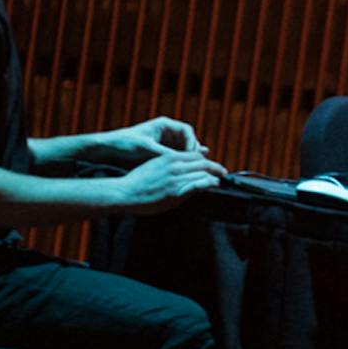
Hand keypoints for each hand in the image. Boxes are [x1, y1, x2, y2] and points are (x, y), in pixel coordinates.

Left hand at [102, 116, 206, 166]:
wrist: (107, 150)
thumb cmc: (125, 145)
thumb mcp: (148, 149)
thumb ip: (167, 155)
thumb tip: (185, 161)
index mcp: (164, 125)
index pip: (187, 131)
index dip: (193, 143)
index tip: (194, 156)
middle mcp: (166, 132)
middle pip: (187, 142)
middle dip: (193, 154)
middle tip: (197, 166)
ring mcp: (163, 143)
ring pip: (182, 152)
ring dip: (188, 161)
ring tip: (194, 172)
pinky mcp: (159, 153)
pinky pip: (174, 159)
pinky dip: (179, 166)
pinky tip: (182, 176)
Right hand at [111, 147, 227, 213]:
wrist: (124, 193)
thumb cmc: (136, 183)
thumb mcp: (152, 167)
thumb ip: (167, 165)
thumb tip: (178, 168)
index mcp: (168, 157)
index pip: (194, 155)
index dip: (205, 160)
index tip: (211, 166)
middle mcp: (174, 165)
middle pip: (201, 162)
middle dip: (214, 166)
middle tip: (223, 171)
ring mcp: (175, 178)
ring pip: (203, 171)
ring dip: (215, 175)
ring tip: (222, 178)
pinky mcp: (176, 191)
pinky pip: (199, 184)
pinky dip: (210, 182)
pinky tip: (215, 184)